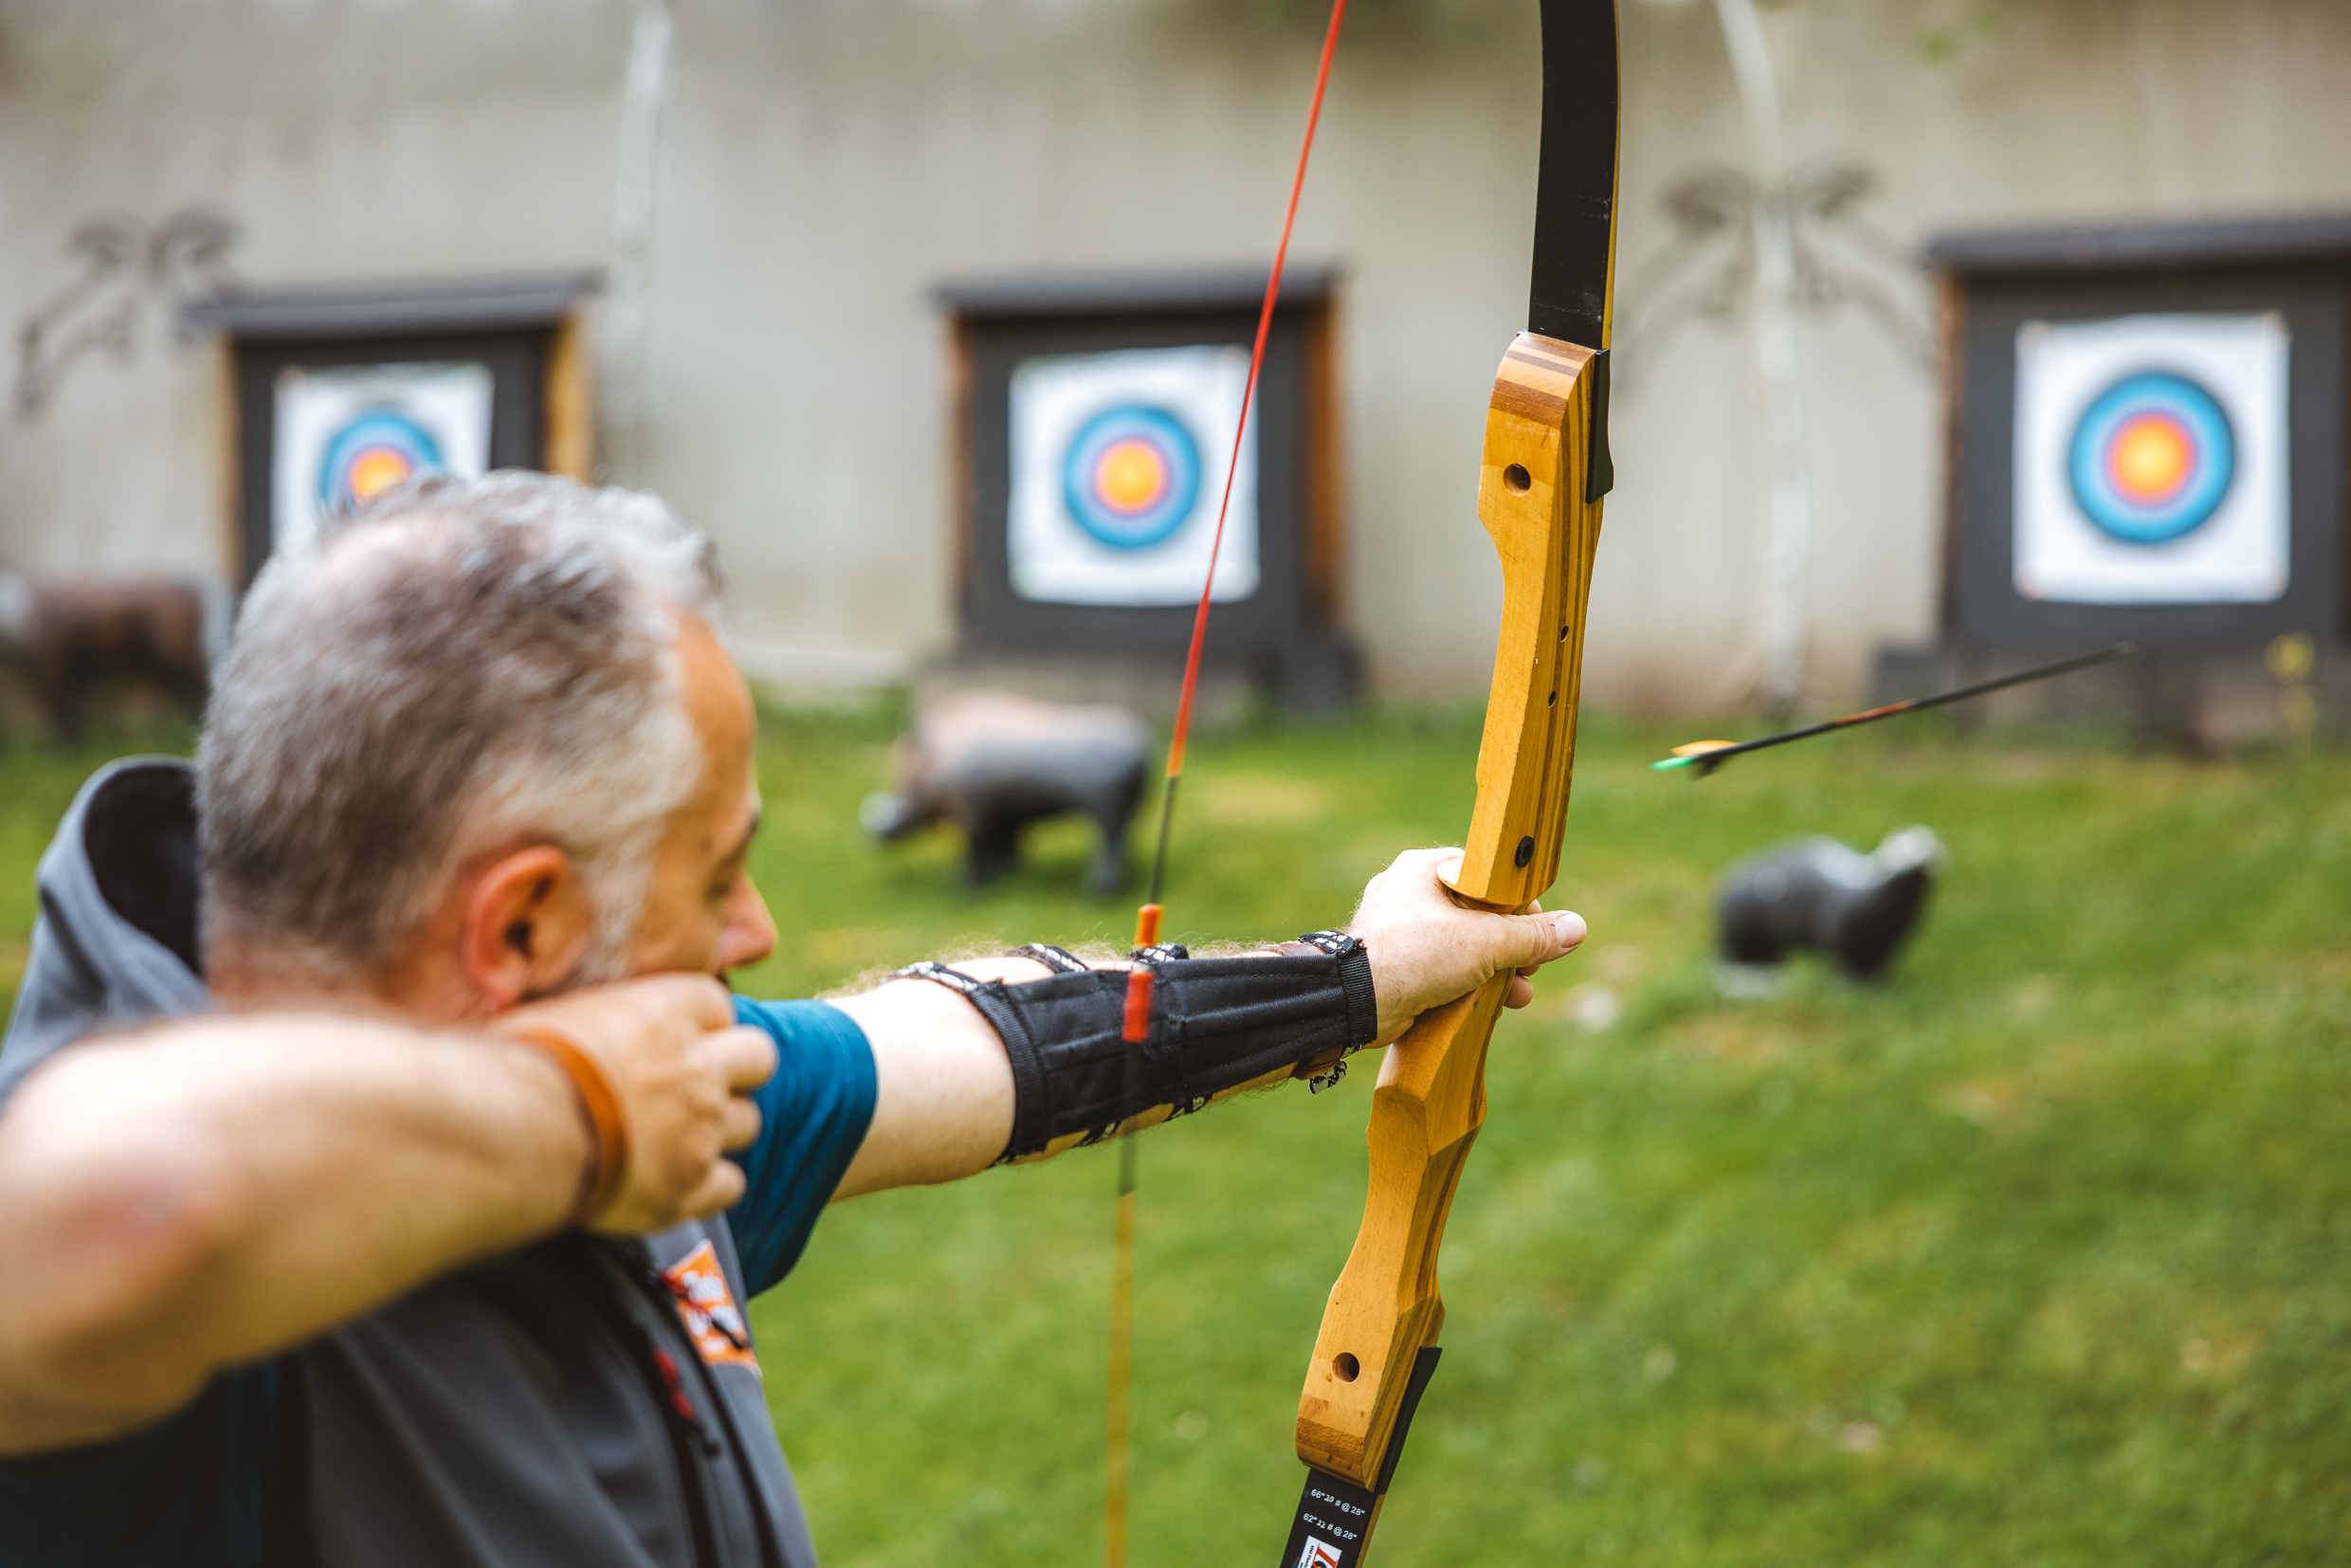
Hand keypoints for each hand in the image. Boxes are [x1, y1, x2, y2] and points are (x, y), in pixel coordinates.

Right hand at [499, 975, 777, 1234]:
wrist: (507, 1135)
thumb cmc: (512, 1068)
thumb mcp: (554, 1017)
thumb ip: (598, 1022)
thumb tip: (588, 1026)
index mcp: (667, 1011)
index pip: (717, 1004)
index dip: (699, 1025)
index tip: (674, 1041)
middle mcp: (697, 1067)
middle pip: (758, 1057)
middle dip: (735, 1070)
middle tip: (694, 1087)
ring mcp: (699, 1129)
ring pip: (747, 1123)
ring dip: (717, 1130)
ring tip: (672, 1140)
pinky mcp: (687, 1189)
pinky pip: (729, 1185)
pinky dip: (706, 1187)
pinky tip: (670, 1184)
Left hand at [1346, 848, 1586, 1042]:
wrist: (1351, 1002)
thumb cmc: (1414, 955)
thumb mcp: (1483, 943)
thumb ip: (1531, 936)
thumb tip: (1577, 928)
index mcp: (1425, 869)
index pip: (1486, 876)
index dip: (1519, 905)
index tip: (1541, 931)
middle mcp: (1409, 894)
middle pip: (1478, 916)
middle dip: (1512, 948)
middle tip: (1533, 969)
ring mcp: (1400, 932)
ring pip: (1462, 947)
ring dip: (1496, 972)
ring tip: (1518, 997)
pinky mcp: (1396, 966)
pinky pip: (1441, 970)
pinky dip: (1466, 985)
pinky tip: (1491, 1007)